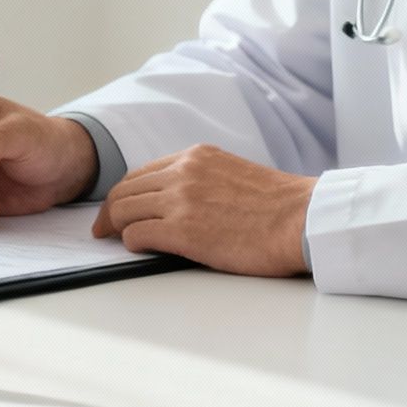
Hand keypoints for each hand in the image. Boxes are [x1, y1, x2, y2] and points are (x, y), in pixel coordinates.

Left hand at [91, 144, 313, 276]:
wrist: (303, 220)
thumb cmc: (280, 207)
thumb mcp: (233, 174)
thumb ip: (203, 180)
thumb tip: (180, 201)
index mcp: (196, 156)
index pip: (142, 173)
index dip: (125, 193)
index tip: (117, 209)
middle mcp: (183, 172)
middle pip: (126, 190)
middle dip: (109, 211)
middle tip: (102, 230)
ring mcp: (180, 200)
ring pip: (124, 211)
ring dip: (116, 228)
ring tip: (114, 241)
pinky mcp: (182, 230)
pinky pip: (136, 235)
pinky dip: (131, 243)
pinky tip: (138, 250)